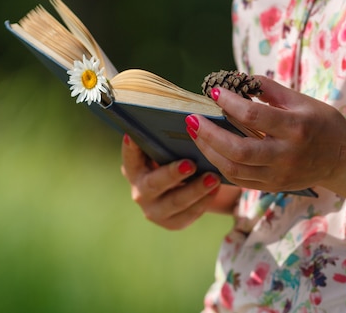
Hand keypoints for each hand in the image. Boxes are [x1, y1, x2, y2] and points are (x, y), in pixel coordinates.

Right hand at [120, 134, 238, 229]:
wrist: (191, 187)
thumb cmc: (178, 159)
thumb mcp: (170, 151)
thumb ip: (169, 142)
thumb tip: (186, 123)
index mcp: (134, 169)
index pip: (129, 158)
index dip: (130, 149)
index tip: (133, 136)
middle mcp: (140, 191)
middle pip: (153, 184)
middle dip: (172, 174)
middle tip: (191, 164)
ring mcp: (154, 210)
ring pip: (174, 202)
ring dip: (195, 190)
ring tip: (213, 178)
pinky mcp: (171, 223)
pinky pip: (188, 215)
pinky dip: (203, 202)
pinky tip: (216, 190)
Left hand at [185, 76, 345, 192]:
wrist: (343, 158)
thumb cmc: (321, 122)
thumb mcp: (301, 100)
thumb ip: (269, 89)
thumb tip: (236, 80)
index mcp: (296, 128)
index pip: (254, 116)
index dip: (230, 103)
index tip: (213, 91)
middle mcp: (286, 155)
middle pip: (238, 150)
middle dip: (209, 134)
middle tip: (191, 118)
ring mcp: (279, 176)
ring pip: (233, 169)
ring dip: (209, 151)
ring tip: (195, 133)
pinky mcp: (273, 187)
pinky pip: (239, 180)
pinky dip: (220, 164)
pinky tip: (210, 149)